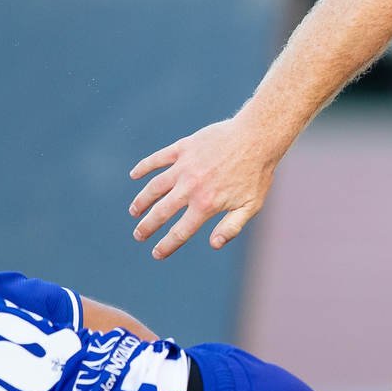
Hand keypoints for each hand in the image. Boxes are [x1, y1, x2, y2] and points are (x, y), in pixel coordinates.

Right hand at [128, 117, 280, 259]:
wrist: (257, 137)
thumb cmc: (257, 174)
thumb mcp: (251, 206)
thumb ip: (231, 227)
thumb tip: (213, 245)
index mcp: (206, 204)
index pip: (180, 231)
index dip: (166, 245)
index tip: (156, 253)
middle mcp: (191, 187)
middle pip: (161, 212)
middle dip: (147, 226)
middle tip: (138, 235)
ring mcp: (185, 166)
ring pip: (155, 187)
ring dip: (142, 201)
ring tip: (134, 211)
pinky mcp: (183, 148)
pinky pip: (157, 159)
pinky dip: (143, 167)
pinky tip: (134, 175)